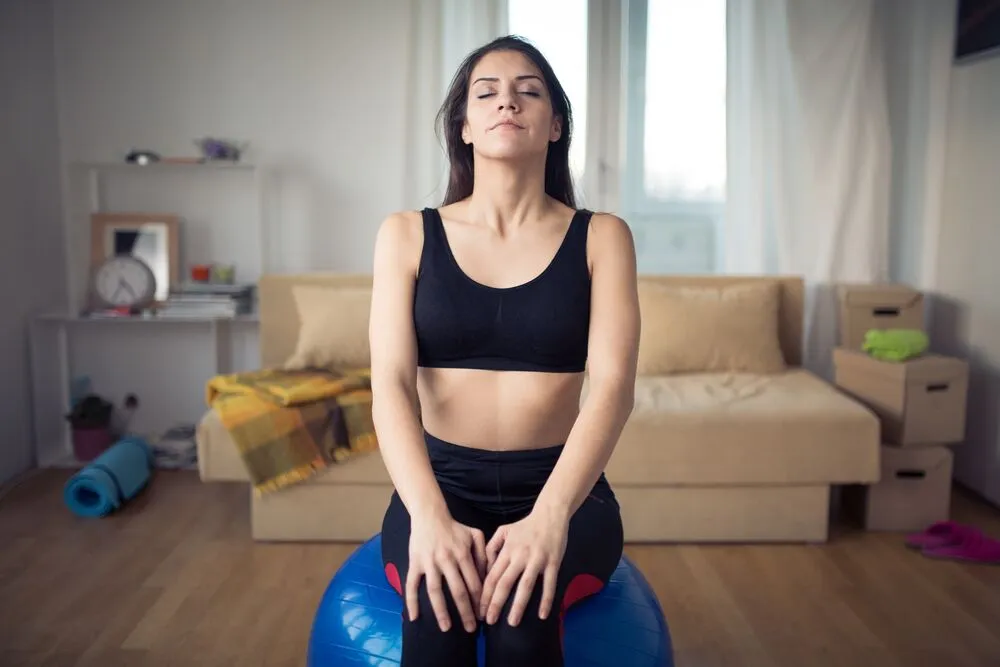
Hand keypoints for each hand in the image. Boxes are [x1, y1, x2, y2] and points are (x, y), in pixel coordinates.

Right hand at [407, 511, 487, 632]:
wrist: (430, 515)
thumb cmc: (455, 527)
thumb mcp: (475, 535)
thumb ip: (484, 553)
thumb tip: (489, 575)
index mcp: (463, 554)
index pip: (474, 583)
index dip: (479, 601)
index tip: (483, 616)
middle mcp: (446, 560)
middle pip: (458, 591)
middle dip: (465, 612)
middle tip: (471, 630)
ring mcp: (429, 562)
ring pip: (435, 591)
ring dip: (441, 611)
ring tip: (446, 628)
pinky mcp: (415, 563)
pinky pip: (412, 585)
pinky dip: (411, 601)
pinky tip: (414, 617)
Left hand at [480, 505, 568, 626]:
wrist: (550, 514)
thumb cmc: (526, 525)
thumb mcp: (504, 530)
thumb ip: (491, 547)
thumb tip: (483, 567)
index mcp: (507, 550)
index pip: (492, 576)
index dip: (484, 595)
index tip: (480, 611)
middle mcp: (520, 556)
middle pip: (504, 583)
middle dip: (495, 604)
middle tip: (489, 622)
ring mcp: (537, 559)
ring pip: (525, 585)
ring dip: (518, 605)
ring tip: (512, 622)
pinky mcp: (553, 562)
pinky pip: (549, 583)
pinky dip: (546, 599)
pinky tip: (542, 615)